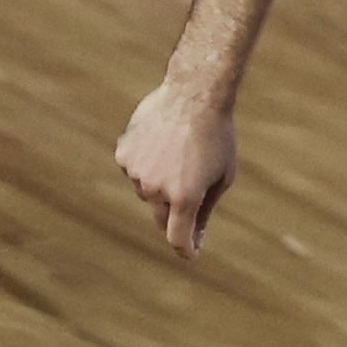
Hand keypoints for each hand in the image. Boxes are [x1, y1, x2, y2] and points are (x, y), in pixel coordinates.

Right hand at [116, 78, 238, 255]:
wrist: (195, 93)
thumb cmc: (217, 136)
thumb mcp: (222, 176)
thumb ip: (205, 209)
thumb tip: (194, 235)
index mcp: (184, 197)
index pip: (177, 237)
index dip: (185, 249)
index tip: (191, 253)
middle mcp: (156, 188)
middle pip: (162, 216)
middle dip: (176, 212)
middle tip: (191, 190)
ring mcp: (136, 171)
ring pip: (147, 190)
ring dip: (162, 181)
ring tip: (180, 153)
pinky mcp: (124, 153)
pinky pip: (135, 168)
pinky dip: (147, 162)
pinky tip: (162, 142)